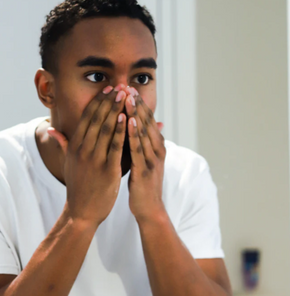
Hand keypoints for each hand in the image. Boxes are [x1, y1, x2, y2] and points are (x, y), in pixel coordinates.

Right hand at [47, 85, 127, 226]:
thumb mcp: (68, 163)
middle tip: (120, 86)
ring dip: (117, 110)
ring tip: (125, 96)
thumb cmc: (78, 186)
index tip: (108, 89)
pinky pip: (116, 147)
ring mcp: (95, 159)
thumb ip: (63, 144)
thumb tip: (51, 129)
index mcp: (75, 146)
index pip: (87, 118)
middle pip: (97, 119)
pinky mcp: (107, 170)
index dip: (98, 102)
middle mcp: (83, 150)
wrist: (82, 211)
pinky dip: (122, 131)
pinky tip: (128, 118)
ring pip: (107, 129)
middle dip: (109, 101)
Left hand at [124, 88, 166, 221]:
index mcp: (156, 148)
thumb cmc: (144, 185)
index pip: (147, 122)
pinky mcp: (145, 170)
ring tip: (127, 97)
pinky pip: (139, 149)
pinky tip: (129, 121)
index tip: (128, 88)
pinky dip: (134, 134)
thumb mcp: (145, 161)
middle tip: (127, 86)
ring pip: (144, 132)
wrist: (149, 209)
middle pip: (147, 123)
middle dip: (137, 104)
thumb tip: (146, 128)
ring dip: (136, 113)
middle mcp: (157, 151)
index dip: (138, 105)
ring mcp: (152, 160)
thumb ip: (145, 144)